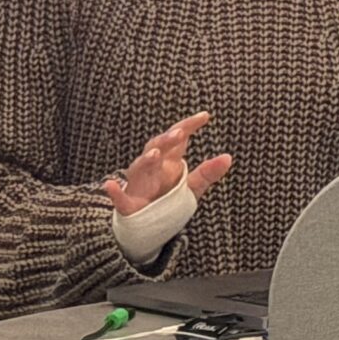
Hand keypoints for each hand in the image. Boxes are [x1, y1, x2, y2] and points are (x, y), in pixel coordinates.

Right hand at [102, 112, 233, 214]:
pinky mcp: (128, 204)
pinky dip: (114, 191)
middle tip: (180, 133)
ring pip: (139, 167)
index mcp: (168, 162)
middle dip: (167, 139)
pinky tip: (110, 185)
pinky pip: (119, 198)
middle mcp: (151, 168)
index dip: (189, 125)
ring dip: (146, 160)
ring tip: (155, 154)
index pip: (178, 138)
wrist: (145, 223)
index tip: (205, 116)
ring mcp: (138, 184)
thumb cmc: (167, 198)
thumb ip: (208, 173)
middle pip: (157, 147)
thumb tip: (229, 157)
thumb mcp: (191, 186)